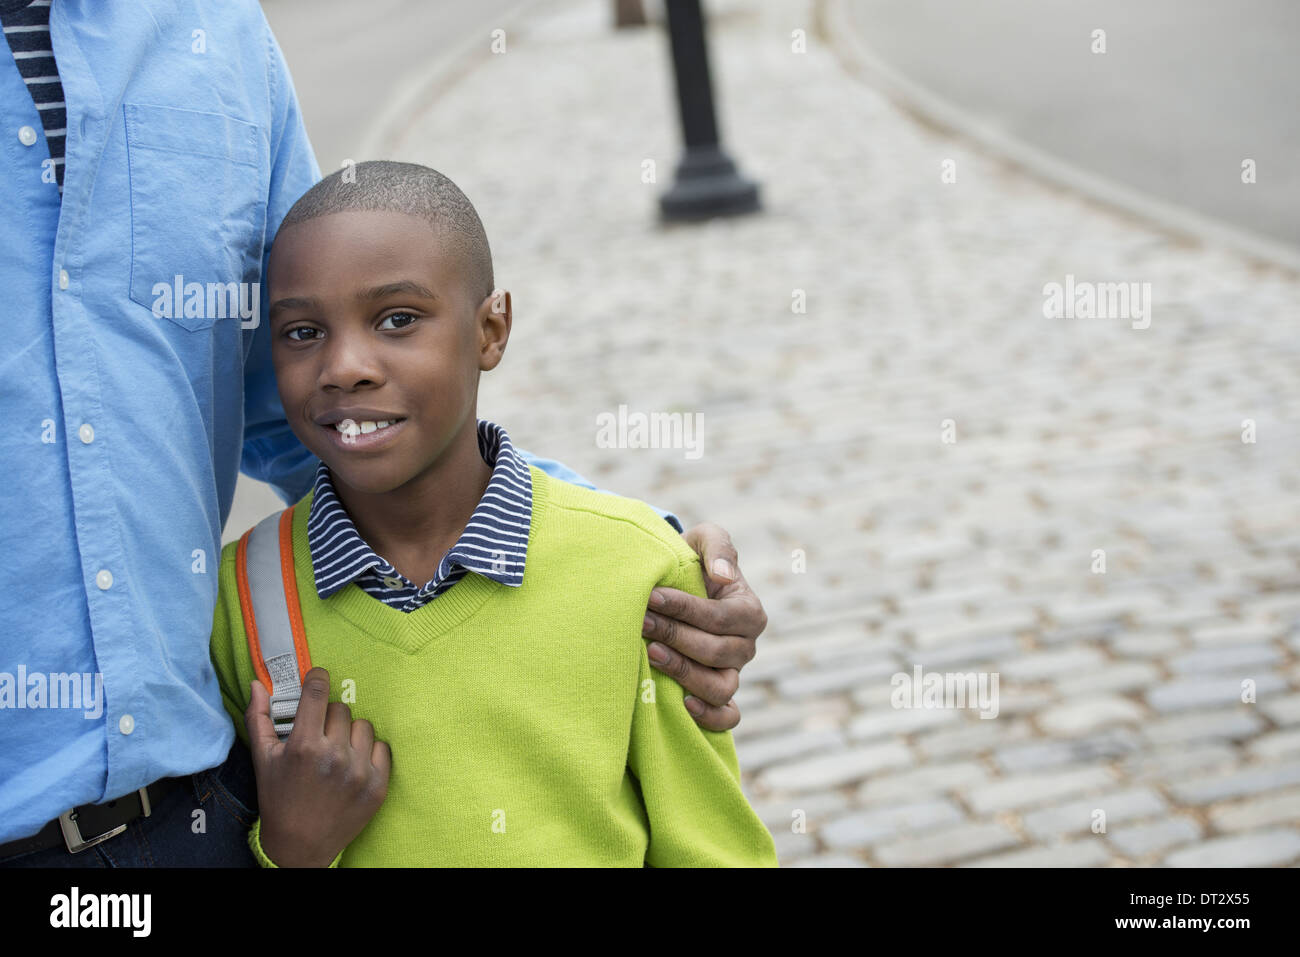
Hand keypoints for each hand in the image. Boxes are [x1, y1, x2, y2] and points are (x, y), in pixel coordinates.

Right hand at [244, 667, 390, 866]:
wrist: (300, 846)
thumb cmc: (278, 799)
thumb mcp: (262, 760)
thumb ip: (259, 718)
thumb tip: (257, 683)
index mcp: (304, 746)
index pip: (318, 692)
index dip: (318, 678)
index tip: (318, 677)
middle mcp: (335, 756)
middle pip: (340, 709)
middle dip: (328, 718)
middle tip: (319, 737)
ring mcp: (359, 771)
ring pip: (363, 725)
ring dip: (350, 734)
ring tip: (335, 753)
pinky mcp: (378, 785)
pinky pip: (381, 746)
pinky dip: (368, 752)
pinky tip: (352, 765)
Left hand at [642, 522, 767, 731]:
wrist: (676, 586)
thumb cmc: (692, 561)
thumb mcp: (706, 539)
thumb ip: (718, 547)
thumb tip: (724, 576)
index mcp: (749, 612)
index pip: (718, 618)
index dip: (684, 609)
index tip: (650, 597)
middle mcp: (745, 646)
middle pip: (715, 652)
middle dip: (674, 636)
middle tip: (640, 622)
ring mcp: (733, 673)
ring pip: (720, 687)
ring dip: (683, 672)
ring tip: (650, 654)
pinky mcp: (719, 695)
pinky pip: (726, 717)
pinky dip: (710, 716)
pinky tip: (682, 704)